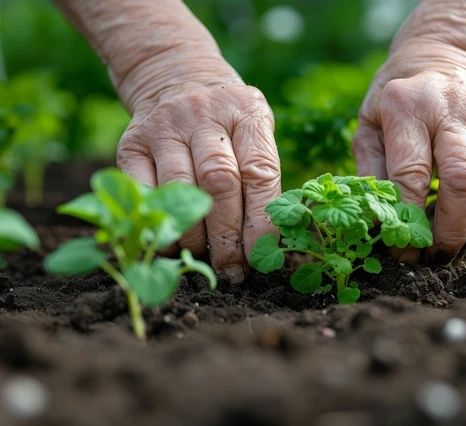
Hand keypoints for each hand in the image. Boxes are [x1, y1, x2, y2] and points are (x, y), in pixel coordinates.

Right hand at [118, 68, 279, 282]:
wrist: (178, 78)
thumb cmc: (228, 122)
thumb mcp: (255, 131)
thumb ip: (261, 175)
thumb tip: (264, 245)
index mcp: (247, 113)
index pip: (259, 172)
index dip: (261, 221)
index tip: (261, 257)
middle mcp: (206, 115)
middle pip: (218, 183)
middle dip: (227, 236)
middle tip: (232, 269)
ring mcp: (166, 126)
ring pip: (180, 189)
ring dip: (193, 235)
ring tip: (203, 259)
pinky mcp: (132, 141)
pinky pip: (142, 190)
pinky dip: (157, 223)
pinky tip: (170, 242)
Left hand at [354, 47, 465, 257]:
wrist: (440, 60)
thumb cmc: (396, 105)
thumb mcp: (368, 129)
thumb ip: (372, 174)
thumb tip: (380, 226)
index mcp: (407, 106)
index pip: (412, 174)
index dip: (408, 219)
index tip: (401, 248)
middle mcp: (452, 106)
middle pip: (463, 178)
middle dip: (450, 228)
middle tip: (435, 253)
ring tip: (459, 240)